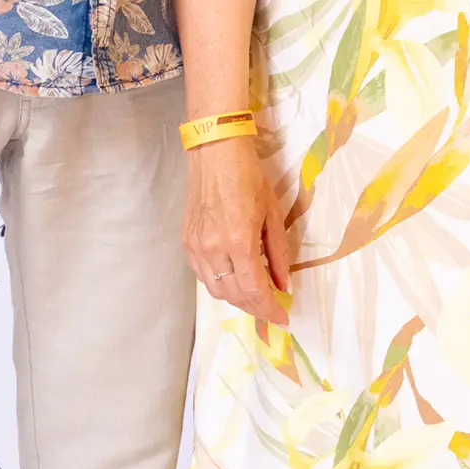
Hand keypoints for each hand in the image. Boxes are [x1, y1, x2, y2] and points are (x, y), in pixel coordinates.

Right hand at [182, 139, 295, 321]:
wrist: (214, 150)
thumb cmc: (249, 176)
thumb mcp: (272, 214)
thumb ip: (277, 254)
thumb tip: (283, 286)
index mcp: (239, 241)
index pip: (254, 290)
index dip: (269, 309)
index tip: (282, 318)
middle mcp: (213, 248)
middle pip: (234, 296)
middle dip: (254, 308)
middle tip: (271, 308)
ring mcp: (196, 246)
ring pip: (215, 290)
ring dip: (236, 299)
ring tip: (253, 296)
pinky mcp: (186, 241)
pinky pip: (202, 275)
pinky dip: (219, 283)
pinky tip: (232, 278)